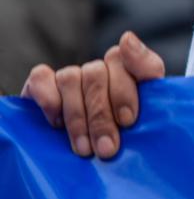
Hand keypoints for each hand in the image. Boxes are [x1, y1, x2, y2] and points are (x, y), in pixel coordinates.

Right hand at [20, 32, 164, 159]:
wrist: (86, 161)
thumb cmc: (124, 137)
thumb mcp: (146, 115)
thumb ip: (147, 72)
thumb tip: (127, 37)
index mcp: (130, 71)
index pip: (128, 60)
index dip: (126, 90)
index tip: (127, 120)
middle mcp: (100, 69)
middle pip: (97, 75)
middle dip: (102, 117)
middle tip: (106, 149)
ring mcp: (71, 75)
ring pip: (71, 78)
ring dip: (77, 117)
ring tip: (84, 149)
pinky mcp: (41, 83)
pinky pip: (41, 78)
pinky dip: (48, 98)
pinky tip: (56, 123)